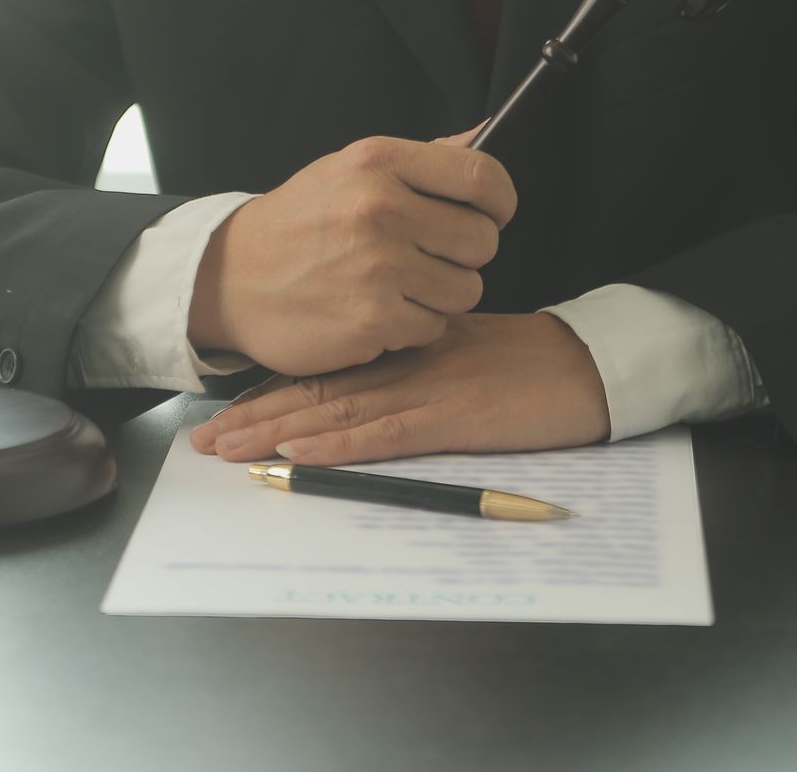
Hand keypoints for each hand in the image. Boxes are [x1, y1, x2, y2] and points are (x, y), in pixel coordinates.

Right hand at [186, 135, 514, 377]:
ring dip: (441, 294)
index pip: (482, 175)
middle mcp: (380, 208)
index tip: (493, 214)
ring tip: (399, 284)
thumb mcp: (350, 170)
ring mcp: (378, 266)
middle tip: (429, 256)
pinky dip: (413, 325)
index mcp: (378, 162)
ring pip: (466, 289)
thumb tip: (486, 131)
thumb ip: (423, 158)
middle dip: (465, 254)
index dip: (501, 201)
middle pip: (483, 240)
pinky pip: (434, 327)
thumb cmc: (299, 223)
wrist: (230, 279)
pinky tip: (379, 310)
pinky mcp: (374, 319)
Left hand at [188, 312, 611, 464]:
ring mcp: (426, 387)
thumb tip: (378, 372)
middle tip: (206, 440)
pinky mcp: (451, 418)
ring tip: (229, 452)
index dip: (276, 387)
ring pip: (336, 410)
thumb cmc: (535, 361)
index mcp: (407, 342)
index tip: (231, 407)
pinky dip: (335, 447)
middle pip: (317, 387)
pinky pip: (382, 435)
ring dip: (277, 434)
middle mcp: (405, 359)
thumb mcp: (468, 344)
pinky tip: (299, 455)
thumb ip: (420, 354)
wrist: (590, 365)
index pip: (329, 363)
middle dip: (256, 415)